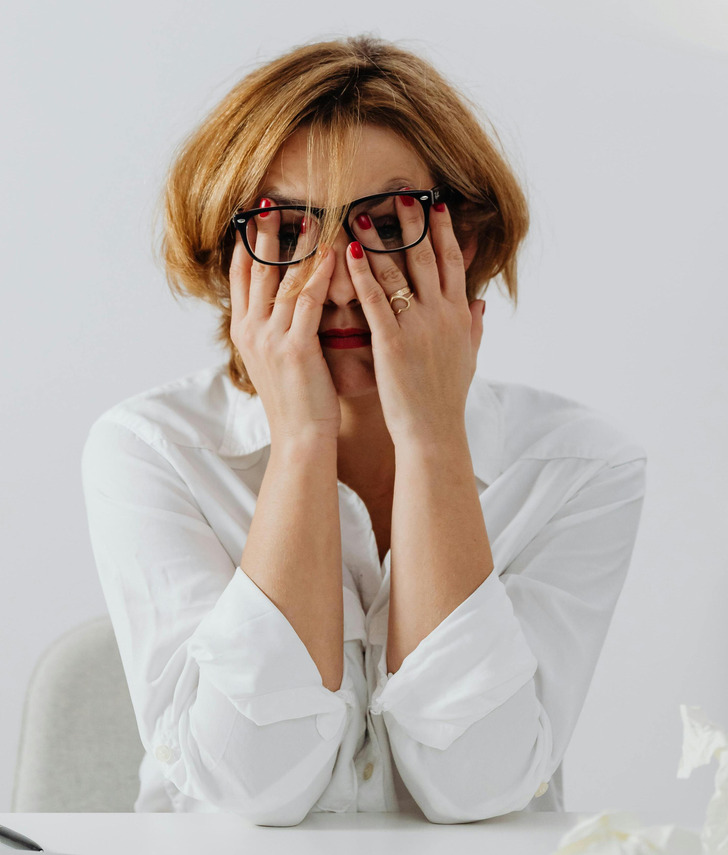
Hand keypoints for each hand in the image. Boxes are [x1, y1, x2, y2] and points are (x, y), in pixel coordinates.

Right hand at [229, 218, 340, 444]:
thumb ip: (275, 327)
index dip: (245, 243)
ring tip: (310, 215)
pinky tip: (333, 252)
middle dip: (263, 233)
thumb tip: (285, 300)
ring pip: (282, 279)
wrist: (300, 439)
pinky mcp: (295, 349)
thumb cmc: (296, 401)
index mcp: (243, 332)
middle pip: (255, 269)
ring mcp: (269, 339)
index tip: (252, 216)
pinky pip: (308, 301)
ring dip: (297, 244)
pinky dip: (320, 273)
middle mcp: (250, 331)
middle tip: (271, 202)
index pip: (240, 276)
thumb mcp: (274, 361)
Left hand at [346, 198, 484, 445]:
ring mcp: (417, 327)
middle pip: (428, 258)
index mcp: (458, 315)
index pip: (453, 263)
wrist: (434, 432)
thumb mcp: (469, 357)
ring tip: (361, 213)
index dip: (445, 231)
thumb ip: (474, 325)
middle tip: (401, 193)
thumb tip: (481, 300)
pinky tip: (348, 251)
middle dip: (414, 223)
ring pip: (398, 272)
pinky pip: (374, 300)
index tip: (436, 205)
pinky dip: (362, 273)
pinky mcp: (392, 342)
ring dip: (378, 239)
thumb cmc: (447, 398)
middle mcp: (441, 315)